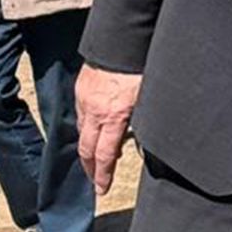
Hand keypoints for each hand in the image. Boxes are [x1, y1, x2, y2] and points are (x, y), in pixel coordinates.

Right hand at [75, 65, 141, 194]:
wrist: (122, 42)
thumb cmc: (141, 68)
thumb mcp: (150, 98)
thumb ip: (145, 120)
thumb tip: (145, 138)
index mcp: (115, 116)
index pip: (105, 154)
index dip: (103, 174)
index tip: (102, 189)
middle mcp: (96, 111)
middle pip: (87, 148)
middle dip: (90, 168)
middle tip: (95, 180)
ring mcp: (86, 100)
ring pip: (83, 131)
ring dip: (88, 146)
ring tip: (96, 158)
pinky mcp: (81, 89)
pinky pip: (81, 114)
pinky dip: (87, 126)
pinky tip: (95, 128)